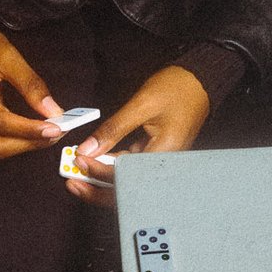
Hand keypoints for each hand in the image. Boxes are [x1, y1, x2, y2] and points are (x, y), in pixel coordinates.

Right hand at [0, 26, 63, 158]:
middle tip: (56, 133)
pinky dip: (14, 140)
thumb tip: (53, 110)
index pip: (1, 122)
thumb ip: (30, 84)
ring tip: (47, 134)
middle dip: (28, 144)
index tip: (55, 129)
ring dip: (22, 146)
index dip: (29, 130)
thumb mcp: (7, 55)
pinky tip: (32, 131)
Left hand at [64, 64, 211, 200]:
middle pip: (128, 190)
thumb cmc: (176, 89)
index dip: (99, 172)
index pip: (126, 176)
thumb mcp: (141, 105)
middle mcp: (165, 165)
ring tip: (78, 173)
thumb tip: (87, 149)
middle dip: (97, 190)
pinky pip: (133, 169)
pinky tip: (96, 162)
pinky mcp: (156, 156)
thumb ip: (114, 129)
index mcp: (165, 154)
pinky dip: (113, 167)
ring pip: (128, 181)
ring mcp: (161, 162)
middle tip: (72, 183)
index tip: (78, 160)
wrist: (199, 81)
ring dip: (102, 178)